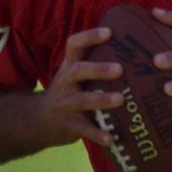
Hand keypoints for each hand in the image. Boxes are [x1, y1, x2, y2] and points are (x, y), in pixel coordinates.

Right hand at [28, 27, 121, 149]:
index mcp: (68, 67)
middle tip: (120, 69)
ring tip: (121, 100)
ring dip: (102, 99)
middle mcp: (64, 82)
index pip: (74, 45)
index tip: (109, 32)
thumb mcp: (73, 75)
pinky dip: (98, 134)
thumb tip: (131, 48)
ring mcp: (64, 104)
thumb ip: (93, 63)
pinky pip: (84, 130)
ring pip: (82, 100)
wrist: (39, 120)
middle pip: (78, 70)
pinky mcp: (67, 125)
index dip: (90, 37)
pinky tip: (112, 139)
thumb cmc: (68, 92)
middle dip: (98, 69)